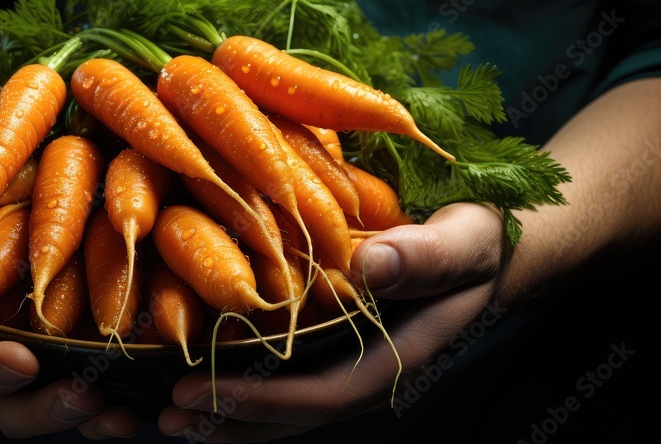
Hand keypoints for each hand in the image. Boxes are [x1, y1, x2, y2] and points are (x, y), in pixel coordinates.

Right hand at [0, 198, 141, 438]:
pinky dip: (131, 359)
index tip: (18, 362)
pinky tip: (162, 359)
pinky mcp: (80, 303)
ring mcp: (37, 331)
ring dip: (99, 405)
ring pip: (66, 384)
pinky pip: (104, 341)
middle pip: (18, 400)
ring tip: (130, 408)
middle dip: (51, 406)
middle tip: (87, 398)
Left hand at [157, 202, 505, 441]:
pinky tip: (210, 379)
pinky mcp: (342, 342)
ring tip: (171, 416)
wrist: (495, 247)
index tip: (201, 393)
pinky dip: (249, 384)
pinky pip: (291, 374)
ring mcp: (355, 360)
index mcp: (396, 356)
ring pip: (288, 403)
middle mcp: (369, 369)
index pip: (321, 393)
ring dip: (232, 415)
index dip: (261, 399)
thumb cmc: (482, 240)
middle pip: (294, 414)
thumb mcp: (464, 240)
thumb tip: (369, 267)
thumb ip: (427, 257)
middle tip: (166, 418)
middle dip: (231, 421)